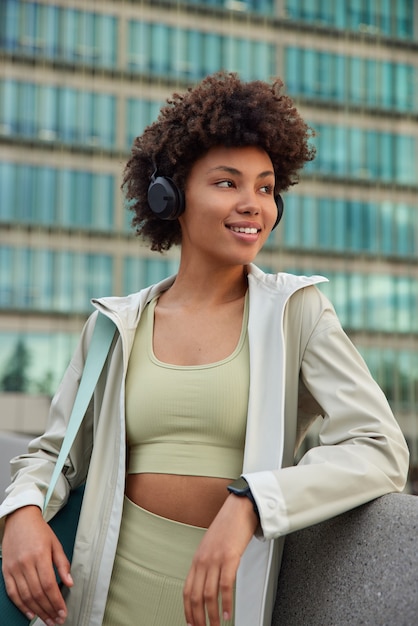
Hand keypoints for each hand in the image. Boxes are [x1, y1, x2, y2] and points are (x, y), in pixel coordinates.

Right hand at [2, 505, 73, 625]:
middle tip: (57, 621)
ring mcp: (14, 568)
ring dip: (38, 611)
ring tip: (47, 620)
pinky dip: (21, 606)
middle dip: (49, 610)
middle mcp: (26, 563)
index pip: (49, 584)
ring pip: (26, 596)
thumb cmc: (39, 530)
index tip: (63, 612)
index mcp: (40, 555)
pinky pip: (13, 593)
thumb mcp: (56, 543)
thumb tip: (70, 583)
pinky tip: (31, 613)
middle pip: (37, 593)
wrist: (20, 519)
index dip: (56, 601)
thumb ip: (62, 564)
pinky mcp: (6, 571)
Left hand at [183, 494, 257, 625]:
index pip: (187, 591)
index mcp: (197, 559)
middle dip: (198, 618)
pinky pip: (225, 586)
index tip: (191, 623)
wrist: (240, 508)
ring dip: (212, 615)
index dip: (187, 610)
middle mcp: (203, 560)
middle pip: (195, 596)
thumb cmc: (228, 526)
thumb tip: (209, 583)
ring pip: (209, 595)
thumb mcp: (212, 546)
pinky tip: (228, 612)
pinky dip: (226, 602)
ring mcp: (215, 559)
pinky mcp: (230, 557)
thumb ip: (208, 563)